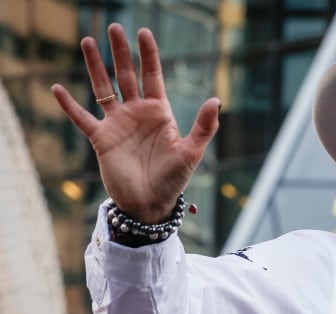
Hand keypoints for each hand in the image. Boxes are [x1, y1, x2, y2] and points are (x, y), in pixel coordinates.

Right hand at [51, 23, 218, 222]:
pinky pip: (82, 117)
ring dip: (95, 66)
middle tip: (115, 26)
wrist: (150, 204)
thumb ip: (203, 127)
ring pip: (103, 88)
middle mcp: (137, 114)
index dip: (148, 55)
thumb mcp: (191, 153)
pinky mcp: (101, 139)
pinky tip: (58, 89)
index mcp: (159, 113)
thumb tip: (216, 100)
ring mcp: (117, 124)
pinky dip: (69, 105)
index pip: (153, 76)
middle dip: (121, 52)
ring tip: (88, 41)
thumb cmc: (173, 180)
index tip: (143, 32)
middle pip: (127, 75)